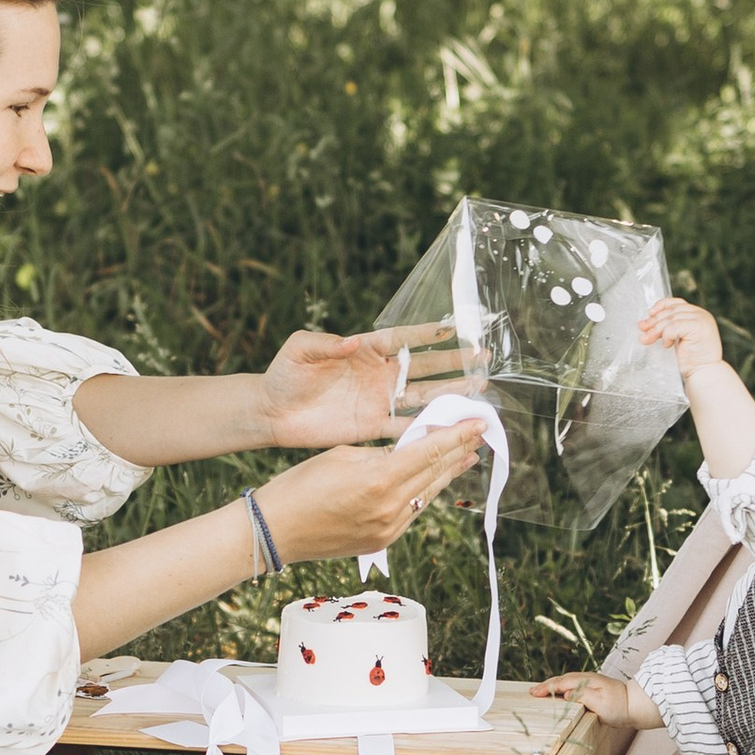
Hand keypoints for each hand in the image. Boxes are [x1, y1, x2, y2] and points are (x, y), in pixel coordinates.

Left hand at [256, 319, 477, 448]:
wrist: (272, 411)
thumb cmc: (284, 373)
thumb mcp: (300, 349)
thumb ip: (325, 343)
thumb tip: (352, 343)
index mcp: (365, 349)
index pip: (404, 338)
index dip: (428, 334)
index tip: (456, 328)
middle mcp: (378, 374)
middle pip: (423, 367)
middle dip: (453, 363)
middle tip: (482, 359)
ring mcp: (378, 401)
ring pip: (422, 396)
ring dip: (449, 394)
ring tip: (478, 389)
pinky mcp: (371, 426)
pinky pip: (404, 426)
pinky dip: (426, 426)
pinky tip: (451, 424)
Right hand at [258, 419, 483, 566]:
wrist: (276, 531)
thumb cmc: (300, 485)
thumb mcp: (342, 455)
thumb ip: (382, 452)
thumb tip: (412, 448)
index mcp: (380, 479)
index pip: (430, 451)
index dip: (457, 435)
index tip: (478, 421)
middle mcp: (391, 508)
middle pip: (436, 473)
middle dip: (459, 451)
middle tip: (480, 434)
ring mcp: (389, 529)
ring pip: (428, 495)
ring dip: (447, 474)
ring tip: (466, 457)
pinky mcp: (382, 543)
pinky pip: (412, 513)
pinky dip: (424, 493)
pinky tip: (433, 481)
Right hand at [527, 670, 652, 729]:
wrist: (637, 707)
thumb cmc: (620, 706)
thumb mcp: (600, 702)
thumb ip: (582, 696)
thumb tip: (566, 694)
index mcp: (587, 681)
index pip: (562, 683)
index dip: (547, 688)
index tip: (534, 693)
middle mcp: (587, 680)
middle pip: (562, 680)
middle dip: (546, 685)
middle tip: (532, 692)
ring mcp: (590, 685)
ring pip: (567, 684)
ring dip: (553, 687)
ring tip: (541, 692)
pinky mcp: (593, 692)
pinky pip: (572, 689)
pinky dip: (562, 691)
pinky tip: (559, 696)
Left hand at [639, 296, 722, 379]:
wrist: (703, 373)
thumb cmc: (691, 360)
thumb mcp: (677, 339)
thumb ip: (666, 328)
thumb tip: (644, 323)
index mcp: (698, 315)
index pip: (677, 303)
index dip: (661, 306)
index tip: (649, 314)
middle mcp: (701, 314)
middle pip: (672, 311)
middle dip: (655, 321)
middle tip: (643, 330)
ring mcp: (701, 320)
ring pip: (671, 318)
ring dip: (657, 329)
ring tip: (649, 339)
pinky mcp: (698, 327)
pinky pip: (675, 326)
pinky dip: (667, 335)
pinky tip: (667, 345)